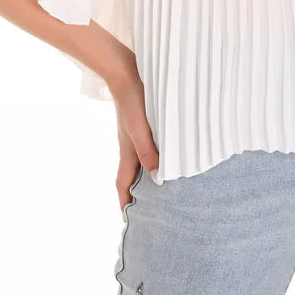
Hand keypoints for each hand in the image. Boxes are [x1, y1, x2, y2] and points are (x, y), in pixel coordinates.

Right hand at [107, 55, 159, 211]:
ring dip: (150, 176)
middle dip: (141, 195)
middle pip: (134, 177)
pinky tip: (170, 156)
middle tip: (155, 211)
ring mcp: (137, 136)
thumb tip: (157, 179)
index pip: (123, 185)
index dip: (125, 203)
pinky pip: (150, 147)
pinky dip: (157, 157)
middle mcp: (131, 147)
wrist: (126, 71)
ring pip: (143, 162)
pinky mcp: (144, 124)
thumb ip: (148, 153)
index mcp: (128, 152)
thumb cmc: (133, 100)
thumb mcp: (141, 129)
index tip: (131, 222)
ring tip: (166, 188)